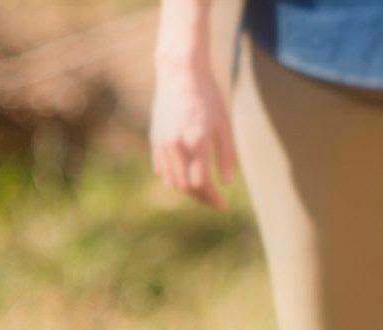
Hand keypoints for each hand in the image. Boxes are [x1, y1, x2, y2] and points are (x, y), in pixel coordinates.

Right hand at [150, 62, 235, 206]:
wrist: (180, 71)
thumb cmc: (207, 96)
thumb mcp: (224, 124)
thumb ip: (227, 155)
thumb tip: (227, 183)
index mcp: (197, 141)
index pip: (202, 183)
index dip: (213, 199)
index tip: (223, 206)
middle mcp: (176, 144)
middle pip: (187, 187)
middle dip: (202, 199)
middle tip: (215, 202)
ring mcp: (163, 142)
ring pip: (172, 181)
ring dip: (188, 191)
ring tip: (202, 192)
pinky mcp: (155, 138)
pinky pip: (161, 169)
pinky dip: (173, 178)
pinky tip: (185, 179)